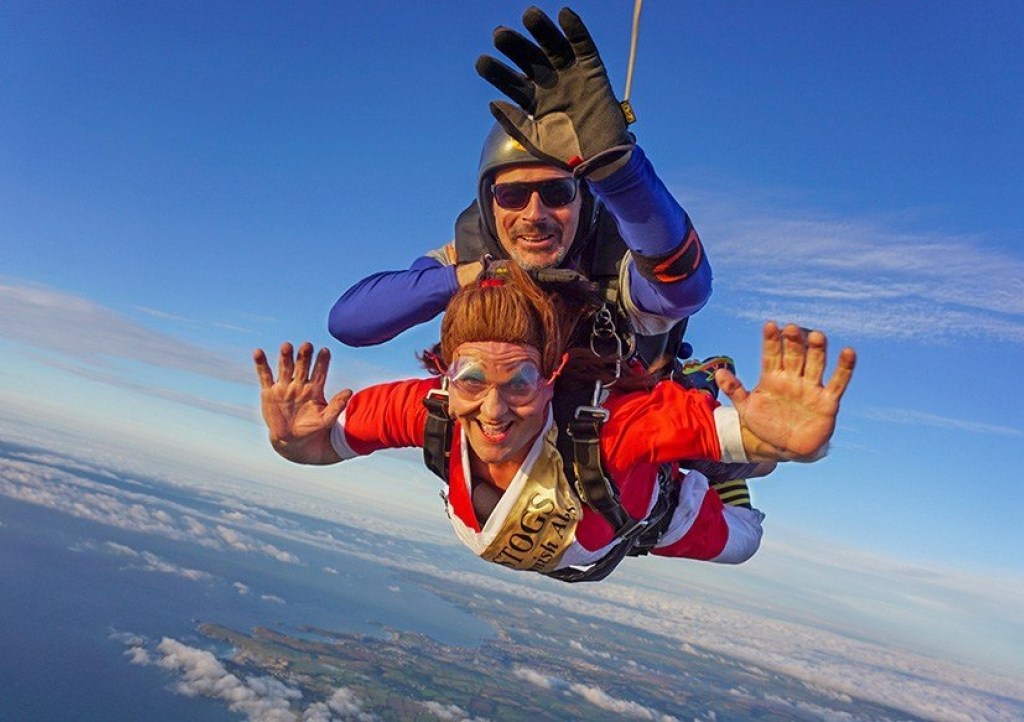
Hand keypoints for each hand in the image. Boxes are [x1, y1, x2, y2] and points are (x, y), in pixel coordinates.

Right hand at [253, 342, 351, 464]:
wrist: (291, 440)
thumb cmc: (311, 428)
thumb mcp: (326, 419)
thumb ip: (337, 406)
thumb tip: (350, 391)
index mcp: (314, 388)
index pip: (320, 372)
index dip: (322, 362)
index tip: (325, 351)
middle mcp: (300, 383)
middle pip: (302, 366)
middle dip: (304, 356)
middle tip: (307, 346)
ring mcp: (284, 386)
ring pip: (285, 368)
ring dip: (286, 357)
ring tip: (286, 346)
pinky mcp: (269, 391)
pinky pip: (265, 376)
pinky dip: (261, 364)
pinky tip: (258, 352)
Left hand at [475, 6, 632, 174]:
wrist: (601, 158)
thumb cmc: (567, 152)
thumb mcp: (535, 140)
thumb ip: (514, 123)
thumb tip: (493, 102)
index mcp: (534, 100)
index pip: (511, 81)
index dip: (497, 72)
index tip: (482, 63)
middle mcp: (550, 83)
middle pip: (529, 58)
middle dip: (515, 46)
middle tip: (499, 35)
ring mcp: (570, 74)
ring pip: (553, 46)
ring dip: (542, 30)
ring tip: (529, 16)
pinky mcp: (592, 70)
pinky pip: (584, 46)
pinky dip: (576, 30)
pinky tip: (564, 15)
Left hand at [717, 322, 855, 461]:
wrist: (786, 448)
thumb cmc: (765, 424)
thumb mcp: (746, 408)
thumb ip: (734, 390)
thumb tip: (718, 372)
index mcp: (773, 377)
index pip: (772, 355)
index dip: (771, 341)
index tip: (770, 325)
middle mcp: (793, 378)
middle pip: (794, 356)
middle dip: (793, 343)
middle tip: (792, 328)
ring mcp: (810, 388)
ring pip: (815, 365)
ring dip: (817, 351)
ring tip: (817, 336)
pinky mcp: (827, 401)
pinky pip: (838, 382)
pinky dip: (844, 369)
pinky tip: (848, 352)